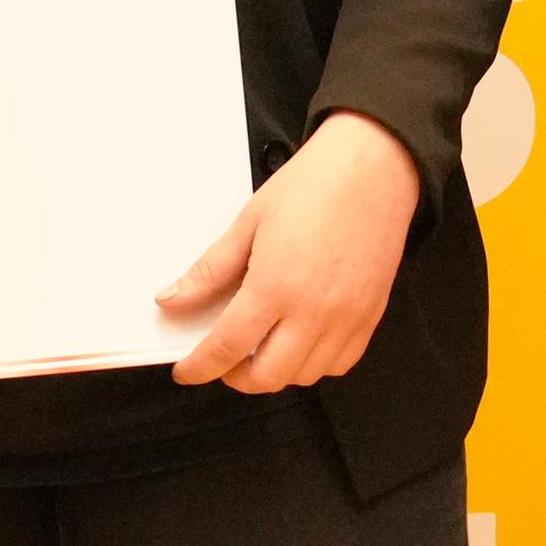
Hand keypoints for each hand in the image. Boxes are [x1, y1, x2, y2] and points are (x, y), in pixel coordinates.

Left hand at [161, 112, 420, 391]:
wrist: (375, 168)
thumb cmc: (313, 186)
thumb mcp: (248, 223)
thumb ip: (209, 271)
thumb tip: (170, 300)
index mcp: (275, 287)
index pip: (227, 348)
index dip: (200, 367)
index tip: (186, 372)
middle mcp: (313, 312)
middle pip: (266, 377)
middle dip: (235, 377)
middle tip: (223, 357)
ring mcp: (346, 319)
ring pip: (303, 376)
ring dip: (275, 372)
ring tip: (261, 347)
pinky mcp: (371, 317)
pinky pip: (339, 364)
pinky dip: (313, 364)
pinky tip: (299, 341)